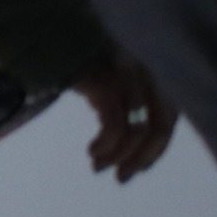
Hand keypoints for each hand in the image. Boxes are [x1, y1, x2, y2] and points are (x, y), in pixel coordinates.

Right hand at [78, 54, 177, 181]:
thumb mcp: (110, 82)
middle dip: (142, 156)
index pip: (169, 116)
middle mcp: (147, 72)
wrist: (48, 39)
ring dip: (117, 155)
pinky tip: (92, 152)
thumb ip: (126, 103)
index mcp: (153, 72)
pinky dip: (107, 144)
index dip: (156, 146)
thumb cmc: (78, 63)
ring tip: (97, 166)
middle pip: (161, 125)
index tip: (139, 168)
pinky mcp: (106, 82)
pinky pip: (116, 124)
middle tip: (121, 178)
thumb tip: (135, 146)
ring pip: (137, 130)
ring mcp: (128, 76)